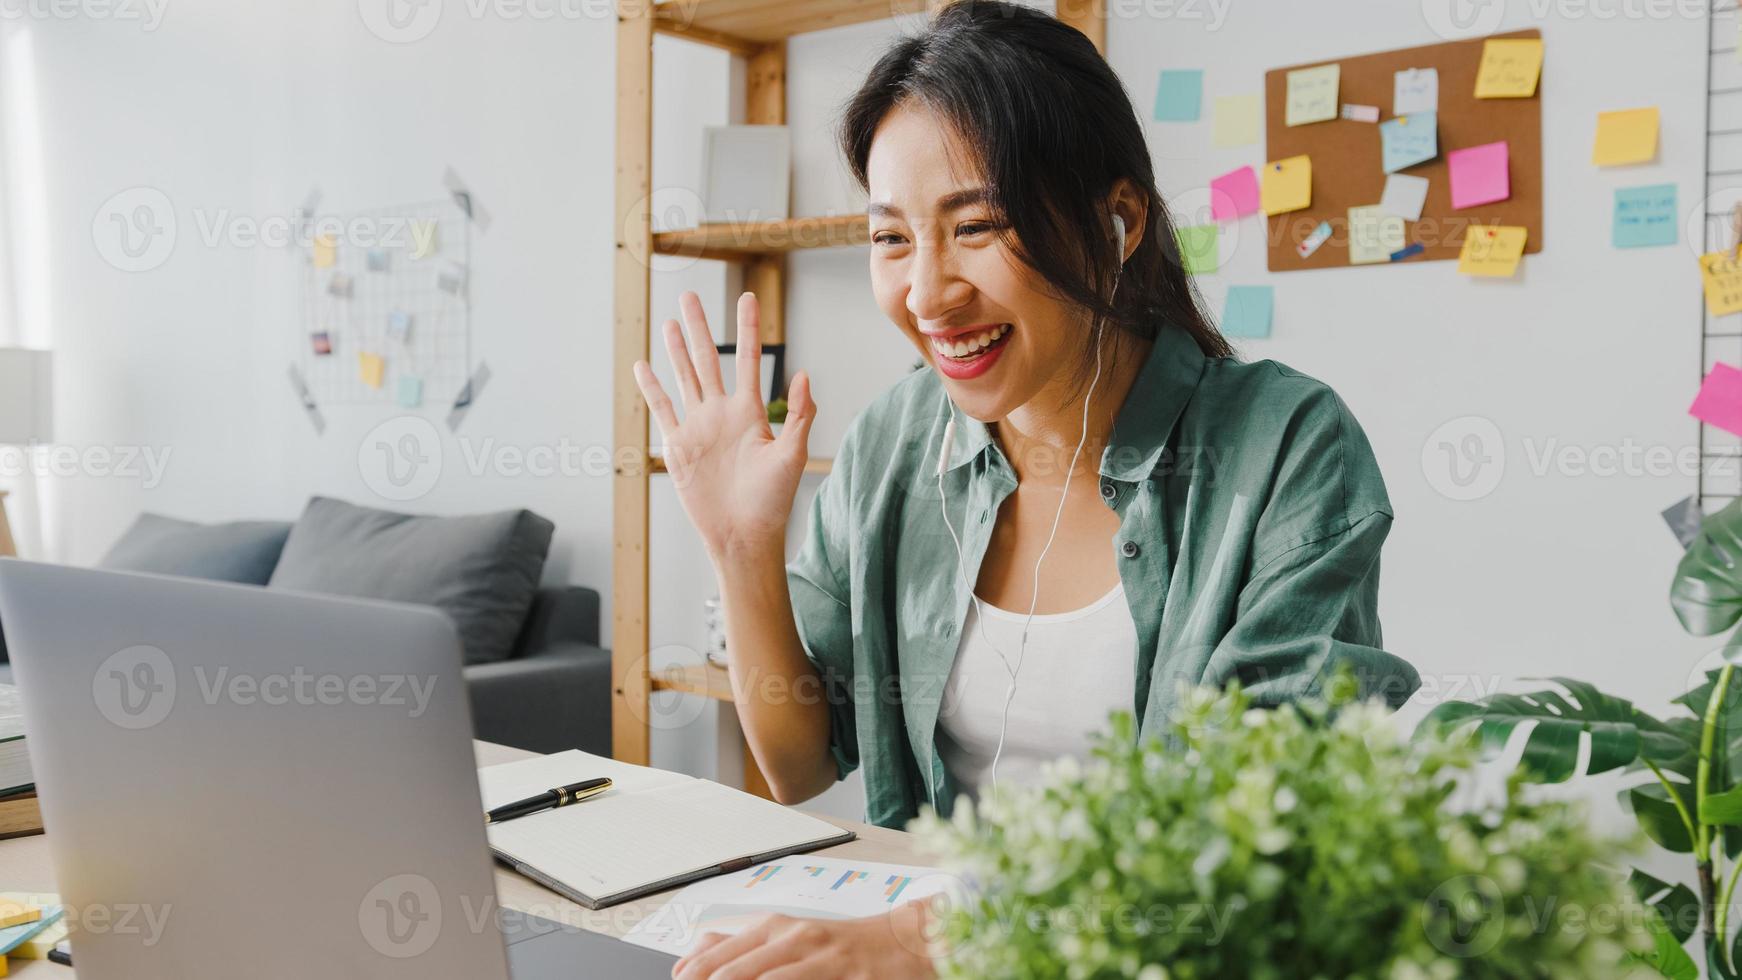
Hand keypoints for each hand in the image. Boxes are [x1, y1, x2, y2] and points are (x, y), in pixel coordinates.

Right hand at [633, 290, 816, 561]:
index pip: (748, 359)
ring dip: (676, 350)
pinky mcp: (678, 447)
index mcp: (750, 412)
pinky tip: (643, 365)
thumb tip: (805, 374)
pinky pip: (662, 410)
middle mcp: (722, 413)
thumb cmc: (772, 500)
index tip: (748, 297)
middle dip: (699, 328)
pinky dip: (652, 388)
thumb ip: (801, 415)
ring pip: (684, 378)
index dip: (748, 328)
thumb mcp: (793, 455)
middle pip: (708, 359)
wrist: (743, 534)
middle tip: (690, 296)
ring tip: (669, 321)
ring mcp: (698, 427)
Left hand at [670, 902, 937, 979]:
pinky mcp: (842, 976)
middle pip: (733, 971)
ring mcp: (819, 958)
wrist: (900, 943)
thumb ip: (740, 944)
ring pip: (763, 978)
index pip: (717, 955)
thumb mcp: (787, 936)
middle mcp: (793, 938)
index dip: (692, 974)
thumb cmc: (840, 944)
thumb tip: (692, 954)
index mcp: (774, 927)